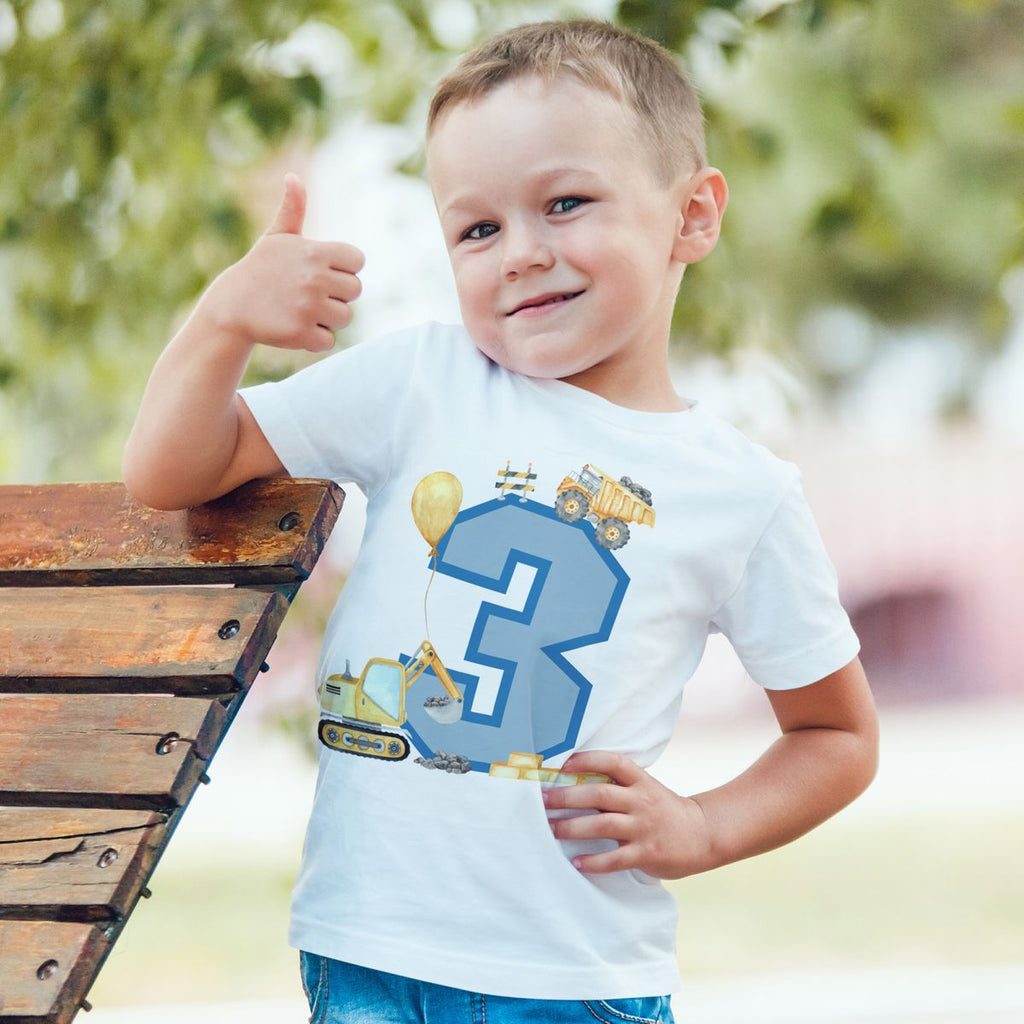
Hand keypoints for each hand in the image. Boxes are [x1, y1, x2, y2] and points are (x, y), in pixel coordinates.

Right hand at [209, 173, 364, 352]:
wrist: (231, 306)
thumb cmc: (260, 269)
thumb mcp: (276, 238)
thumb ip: (293, 210)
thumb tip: (293, 177)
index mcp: (316, 252)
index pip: (357, 261)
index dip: (343, 269)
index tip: (323, 272)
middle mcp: (316, 278)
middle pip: (355, 291)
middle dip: (337, 294)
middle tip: (309, 293)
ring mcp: (309, 307)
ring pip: (345, 317)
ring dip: (327, 317)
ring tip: (301, 309)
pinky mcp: (302, 333)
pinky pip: (329, 340)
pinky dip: (315, 338)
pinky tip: (295, 326)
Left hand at [544, 751, 714, 879]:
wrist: (702, 834)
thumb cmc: (663, 810)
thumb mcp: (645, 789)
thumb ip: (617, 786)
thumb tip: (573, 783)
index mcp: (640, 781)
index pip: (613, 762)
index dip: (588, 760)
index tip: (562, 765)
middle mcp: (641, 801)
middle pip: (600, 793)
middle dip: (567, 797)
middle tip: (542, 800)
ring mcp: (644, 827)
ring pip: (603, 824)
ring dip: (573, 827)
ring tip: (551, 830)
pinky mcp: (647, 853)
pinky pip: (616, 858)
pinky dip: (594, 861)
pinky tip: (576, 862)